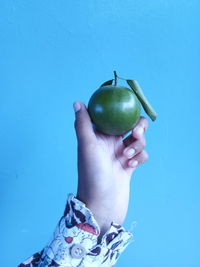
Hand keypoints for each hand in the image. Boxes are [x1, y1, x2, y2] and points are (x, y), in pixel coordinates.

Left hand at [73, 102, 148, 240]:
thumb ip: (83, 124)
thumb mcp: (86, 146)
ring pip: (138, 139)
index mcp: (99, 135)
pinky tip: (131, 165)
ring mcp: (121, 154)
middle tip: (135, 132)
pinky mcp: (129, 165)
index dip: (122, 109)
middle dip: (137, 126)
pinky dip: (140, 157)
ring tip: (128, 156)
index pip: (113, 115)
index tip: (130, 106)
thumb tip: (77, 102)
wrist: (102, 204)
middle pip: (130, 125)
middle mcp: (110, 143)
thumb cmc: (92, 174)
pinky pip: (141, 154)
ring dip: (138, 144)